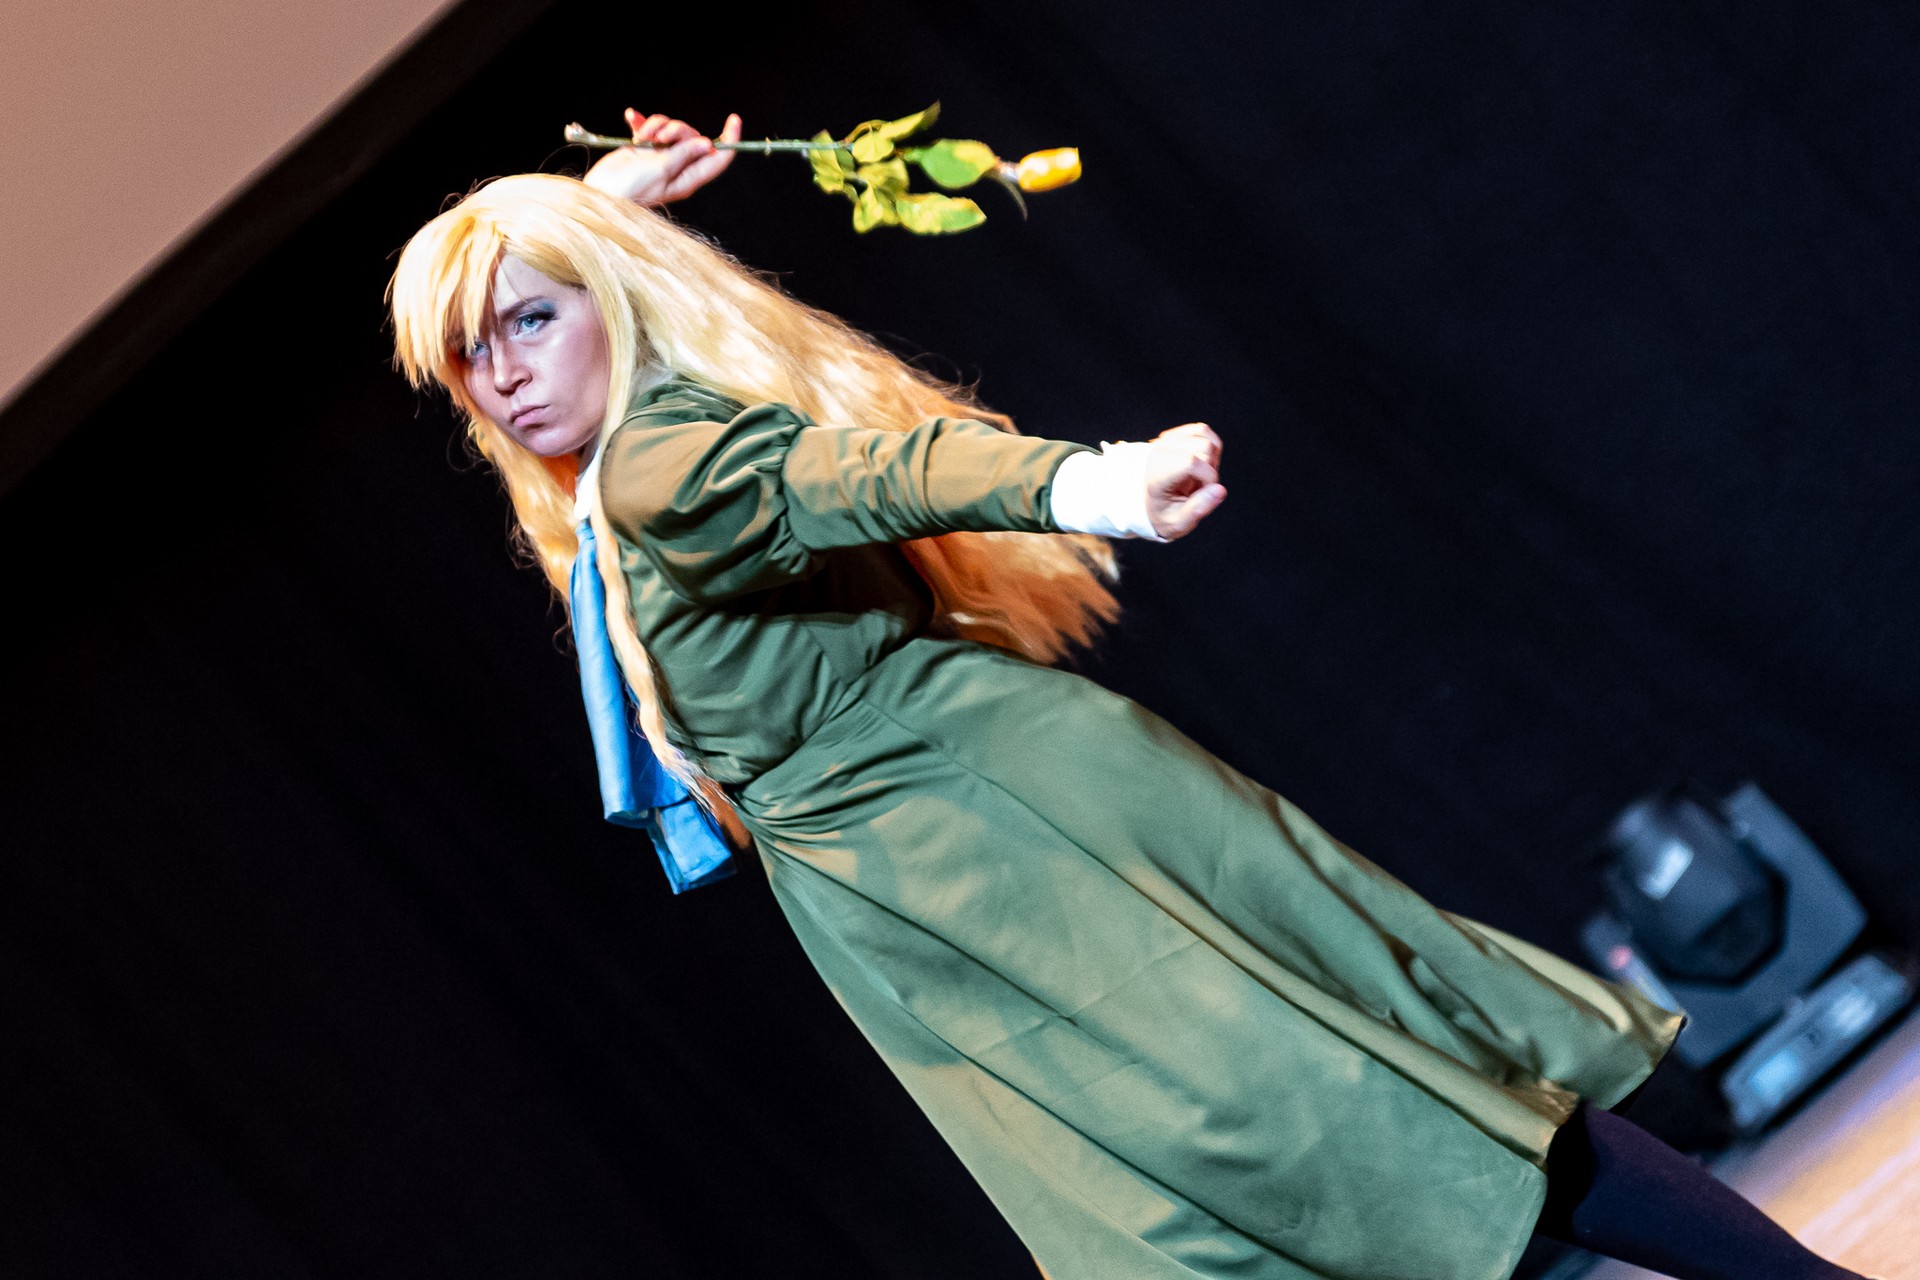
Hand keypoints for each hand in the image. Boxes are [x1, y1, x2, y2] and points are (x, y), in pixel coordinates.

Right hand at [583, 109, 741, 205]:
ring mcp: (661, 159)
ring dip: (656, 126)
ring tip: (641, 137)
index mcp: (688, 178)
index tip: (734, 119)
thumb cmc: (629, 190)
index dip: (729, 139)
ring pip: (671, 130)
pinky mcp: (644, 150)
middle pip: (692, 137)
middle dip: (677, 129)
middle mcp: (678, 168)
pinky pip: (650, 129)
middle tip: (660, 137)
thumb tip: (707, 144)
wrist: (599, 193)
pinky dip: (642, 123)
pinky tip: (631, 119)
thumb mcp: (660, 171)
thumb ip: (683, 155)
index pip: (717, 159)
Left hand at [1145, 422, 1225, 539]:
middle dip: (1211, 469)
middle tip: (1198, 487)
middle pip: (1205, 447)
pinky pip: (1202, 430)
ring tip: (1197, 476)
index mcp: (1157, 476)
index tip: (1202, 493)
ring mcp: (1165, 441)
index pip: (1191, 461)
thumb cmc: (1164, 514)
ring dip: (1211, 459)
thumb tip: (1220, 489)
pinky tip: (1200, 463)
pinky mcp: (1174, 435)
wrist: (1147, 501)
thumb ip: (1198, 509)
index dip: (1207, 477)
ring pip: (1206, 437)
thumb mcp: (1178, 523)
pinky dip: (1209, 446)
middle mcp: (1159, 453)